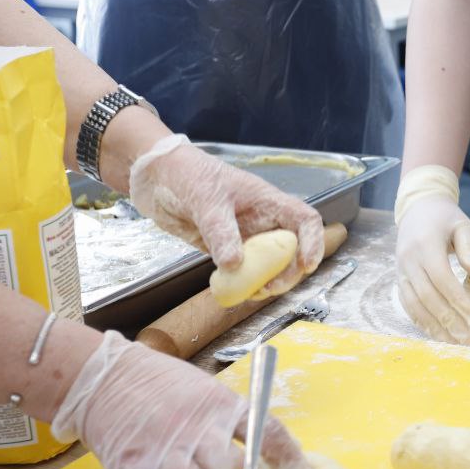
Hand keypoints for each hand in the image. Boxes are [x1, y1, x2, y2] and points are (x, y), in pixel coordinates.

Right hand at [52, 332, 314, 468]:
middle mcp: (197, 427)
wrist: (106, 375)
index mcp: (223, 405)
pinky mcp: (132, 467)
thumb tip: (275, 459)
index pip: (269, 434)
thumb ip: (236, 423)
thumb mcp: (209, 392)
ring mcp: (163, 449)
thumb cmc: (164, 386)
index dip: (293, 462)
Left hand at [128, 135, 324, 299]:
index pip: (304, 220)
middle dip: (288, 272)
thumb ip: (221, 232)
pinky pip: (243, 271)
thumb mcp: (206, 200)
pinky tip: (234, 291)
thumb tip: (235, 265)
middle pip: (291, 250)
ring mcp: (244, 237)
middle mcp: (262, 221)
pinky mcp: (225, 249)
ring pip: (269, 265)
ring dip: (267, 282)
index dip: (313, 242)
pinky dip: (244, 285)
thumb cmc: (187, 174)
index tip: (306, 265)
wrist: (155, 177)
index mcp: (267, 202)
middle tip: (271, 288)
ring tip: (253, 294)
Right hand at [395, 195, 469, 344]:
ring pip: (414, 304)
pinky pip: (407, 304)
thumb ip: (469, 247)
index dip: (458, 299)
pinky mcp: (399, 278)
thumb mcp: (462, 225)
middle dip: (448, 320)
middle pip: (427, 296)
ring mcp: (401, 270)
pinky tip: (436, 333)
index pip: (441, 278)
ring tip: (454, 342)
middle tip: (468, 338)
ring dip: (434, 326)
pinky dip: (421, 321)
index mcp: (425, 244)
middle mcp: (409, 259)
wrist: (418, 209)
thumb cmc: (445, 218)